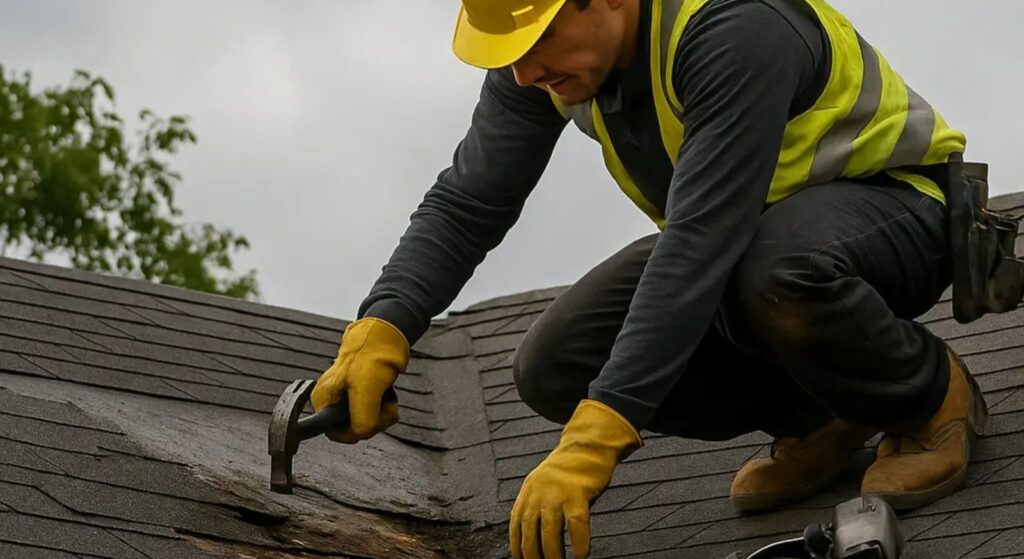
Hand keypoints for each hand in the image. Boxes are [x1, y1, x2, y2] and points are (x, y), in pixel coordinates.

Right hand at [310, 317, 408, 442]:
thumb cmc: (371, 354)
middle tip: (382, 402)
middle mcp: (332, 400)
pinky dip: (386, 405)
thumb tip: (362, 434)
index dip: (354, 431)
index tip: (369, 420)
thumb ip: (362, 419)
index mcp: (323, 400)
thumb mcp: (365, 389)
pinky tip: (387, 391)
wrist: (387, 333)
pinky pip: (376, 411)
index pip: (335, 433)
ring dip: (383, 412)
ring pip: (368, 421)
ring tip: (385, 392)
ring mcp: (348, 397)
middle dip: (374, 419)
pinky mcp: (363, 393)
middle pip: (354, 428)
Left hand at [510, 400, 641, 558]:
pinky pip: (576, 523)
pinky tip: (581, 555)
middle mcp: (538, 492)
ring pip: (550, 531)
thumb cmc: (569, 470)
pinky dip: (578, 542)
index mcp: (528, 491)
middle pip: (529, 531)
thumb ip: (539, 506)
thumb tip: (538, 540)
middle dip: (532, 555)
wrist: (588, 445)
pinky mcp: (578, 493)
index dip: (516, 546)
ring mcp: (558, 492)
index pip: (515, 524)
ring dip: (553, 554)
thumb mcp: (544, 484)